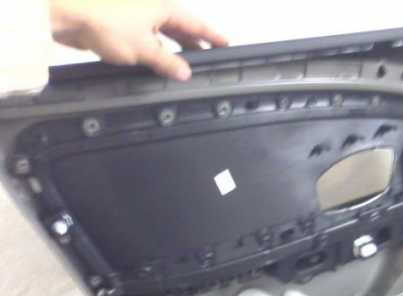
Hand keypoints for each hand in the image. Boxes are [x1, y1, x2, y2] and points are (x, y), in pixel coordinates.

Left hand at [49, 0, 227, 79]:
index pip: (195, 24)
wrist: (68, 15)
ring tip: (185, 65)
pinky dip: (155, 50)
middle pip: (180, 28)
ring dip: (173, 49)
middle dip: (194, 43)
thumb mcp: (145, 49)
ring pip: (163, 34)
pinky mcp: (121, 24)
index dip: (211, 36)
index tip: (226, 44)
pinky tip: (157, 62)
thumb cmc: (108, 24)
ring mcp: (137, 15)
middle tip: (207, 58)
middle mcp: (153, 7)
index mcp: (164, 7)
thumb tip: (186, 73)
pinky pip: (147, 38)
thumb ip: (168, 62)